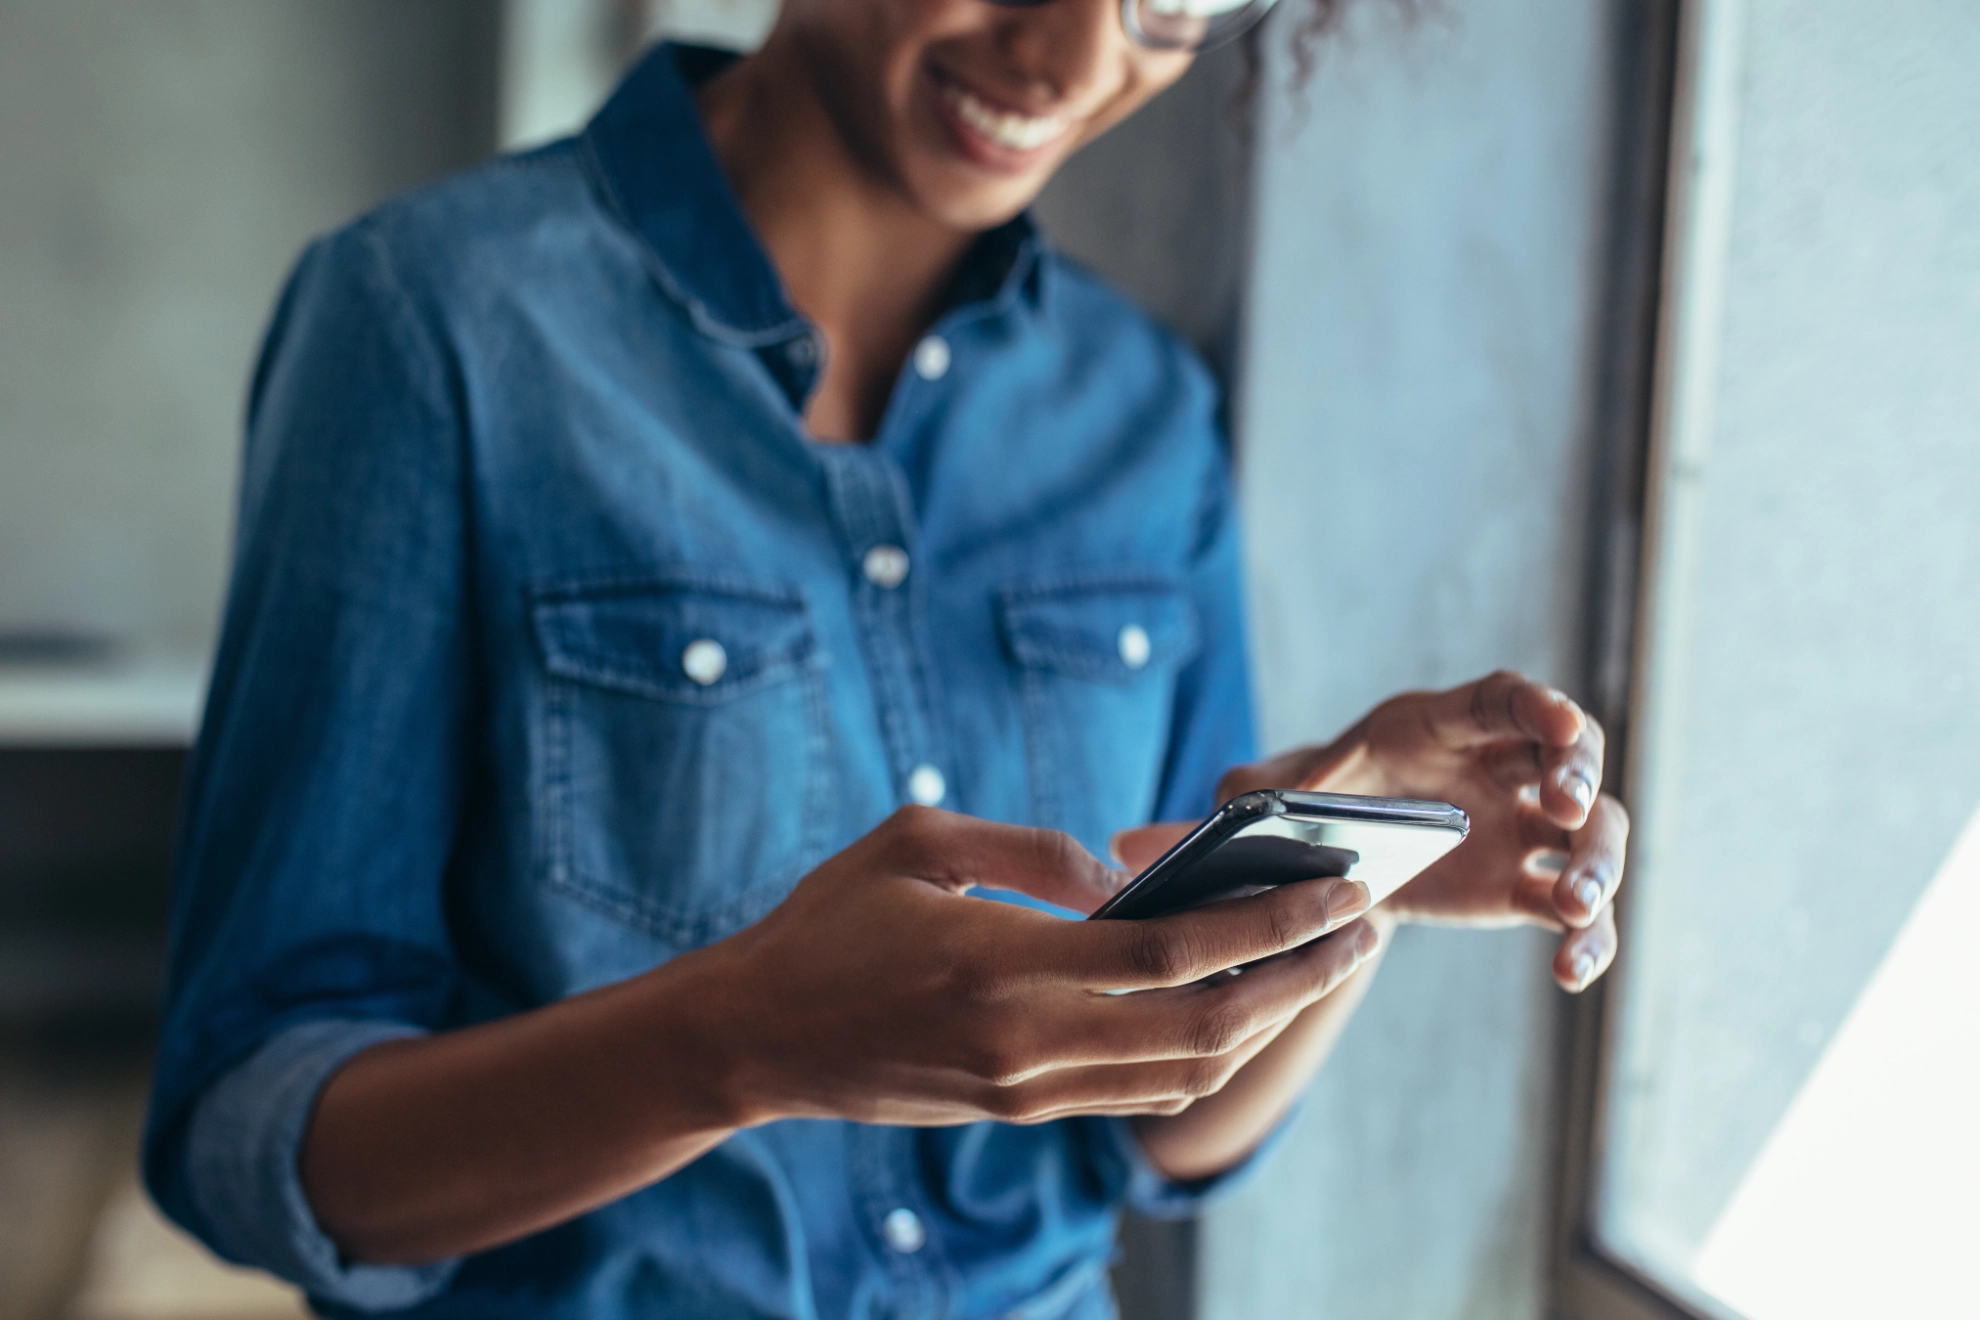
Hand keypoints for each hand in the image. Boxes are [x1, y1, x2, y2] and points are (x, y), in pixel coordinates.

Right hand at [686, 806, 1380, 1127]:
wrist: (756, 1039)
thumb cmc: (828, 923)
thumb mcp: (917, 842)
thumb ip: (1030, 848)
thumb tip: (1120, 875)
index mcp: (1006, 966)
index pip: (1176, 953)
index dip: (1270, 923)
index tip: (1339, 890)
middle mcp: (1032, 1043)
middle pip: (1207, 1023)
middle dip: (1300, 976)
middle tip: (1364, 929)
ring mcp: (1030, 1090)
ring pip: (1186, 1070)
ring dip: (1266, 1019)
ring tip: (1318, 965)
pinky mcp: (1022, 1110)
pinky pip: (1141, 1090)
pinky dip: (1206, 1052)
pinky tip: (1237, 1008)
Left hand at [1119, 671, 1628, 992]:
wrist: (1330, 855)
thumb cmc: (1301, 804)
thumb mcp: (1260, 798)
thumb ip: (1214, 810)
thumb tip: (1128, 848)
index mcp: (1439, 725)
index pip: (1505, 699)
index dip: (1536, 707)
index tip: (1556, 725)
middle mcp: (1496, 768)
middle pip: (1571, 760)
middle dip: (1578, 780)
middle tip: (1562, 809)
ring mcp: (1521, 828)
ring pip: (1594, 835)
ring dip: (1596, 864)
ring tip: (1572, 903)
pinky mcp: (1525, 888)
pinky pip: (1579, 909)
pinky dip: (1588, 937)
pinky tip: (1571, 969)